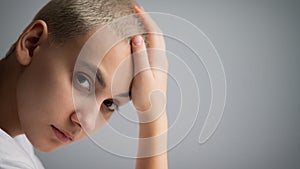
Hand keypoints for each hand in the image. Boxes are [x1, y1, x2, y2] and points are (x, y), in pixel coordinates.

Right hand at [131, 6, 167, 122]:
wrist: (154, 113)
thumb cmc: (147, 98)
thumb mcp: (142, 77)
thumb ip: (140, 57)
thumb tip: (137, 38)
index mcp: (158, 59)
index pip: (153, 33)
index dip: (145, 19)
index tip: (136, 9)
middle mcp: (161, 59)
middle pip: (156, 34)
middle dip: (147, 20)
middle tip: (137, 11)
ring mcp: (159, 64)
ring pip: (155, 41)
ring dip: (148, 29)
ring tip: (138, 21)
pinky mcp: (155, 69)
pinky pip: (152, 48)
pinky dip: (147, 39)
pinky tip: (140, 42)